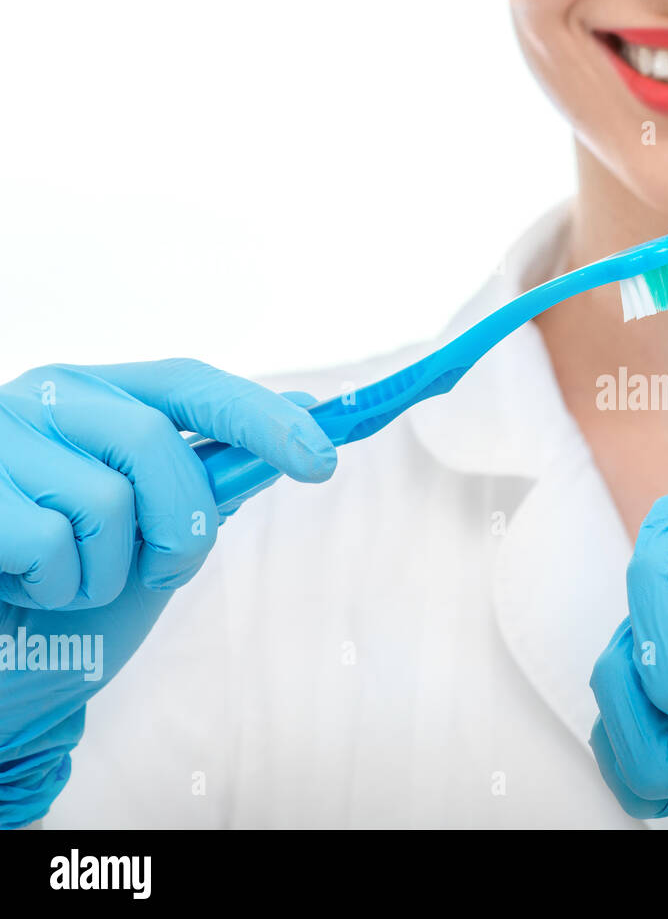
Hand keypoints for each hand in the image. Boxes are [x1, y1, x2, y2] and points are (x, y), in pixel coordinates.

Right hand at [0, 359, 335, 826]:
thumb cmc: (72, 596)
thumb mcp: (157, 534)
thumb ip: (212, 476)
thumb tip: (304, 411)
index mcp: (99, 399)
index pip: (190, 384)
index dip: (260, 417)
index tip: (324, 461)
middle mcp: (44, 401)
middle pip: (155, 443)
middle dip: (183, 526)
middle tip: (164, 574)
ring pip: (104, 502)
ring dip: (106, 573)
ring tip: (65, 584)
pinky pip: (48, 542)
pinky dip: (53, 587)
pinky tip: (20, 588)